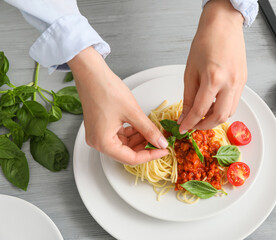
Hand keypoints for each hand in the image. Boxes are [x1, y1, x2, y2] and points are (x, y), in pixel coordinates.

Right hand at [68, 47, 168, 164]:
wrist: (91, 73)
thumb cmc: (106, 90)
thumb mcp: (133, 113)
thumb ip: (149, 130)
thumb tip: (160, 143)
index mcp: (102, 143)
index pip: (131, 159)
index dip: (150, 155)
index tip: (163, 150)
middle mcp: (97, 142)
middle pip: (126, 153)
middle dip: (145, 147)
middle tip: (160, 141)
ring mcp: (98, 135)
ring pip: (124, 145)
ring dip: (139, 139)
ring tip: (153, 132)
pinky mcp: (100, 127)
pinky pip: (119, 135)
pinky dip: (132, 133)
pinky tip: (142, 126)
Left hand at [178, 0, 246, 132]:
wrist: (223, 25)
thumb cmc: (206, 42)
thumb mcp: (190, 70)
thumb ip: (188, 96)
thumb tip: (185, 115)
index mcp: (214, 78)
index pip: (200, 110)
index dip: (189, 123)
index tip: (183, 128)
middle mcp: (230, 82)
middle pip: (220, 117)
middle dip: (205, 126)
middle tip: (194, 125)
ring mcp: (240, 82)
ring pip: (230, 112)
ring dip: (215, 118)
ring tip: (203, 114)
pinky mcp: (244, 81)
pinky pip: (235, 101)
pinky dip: (223, 108)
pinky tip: (213, 104)